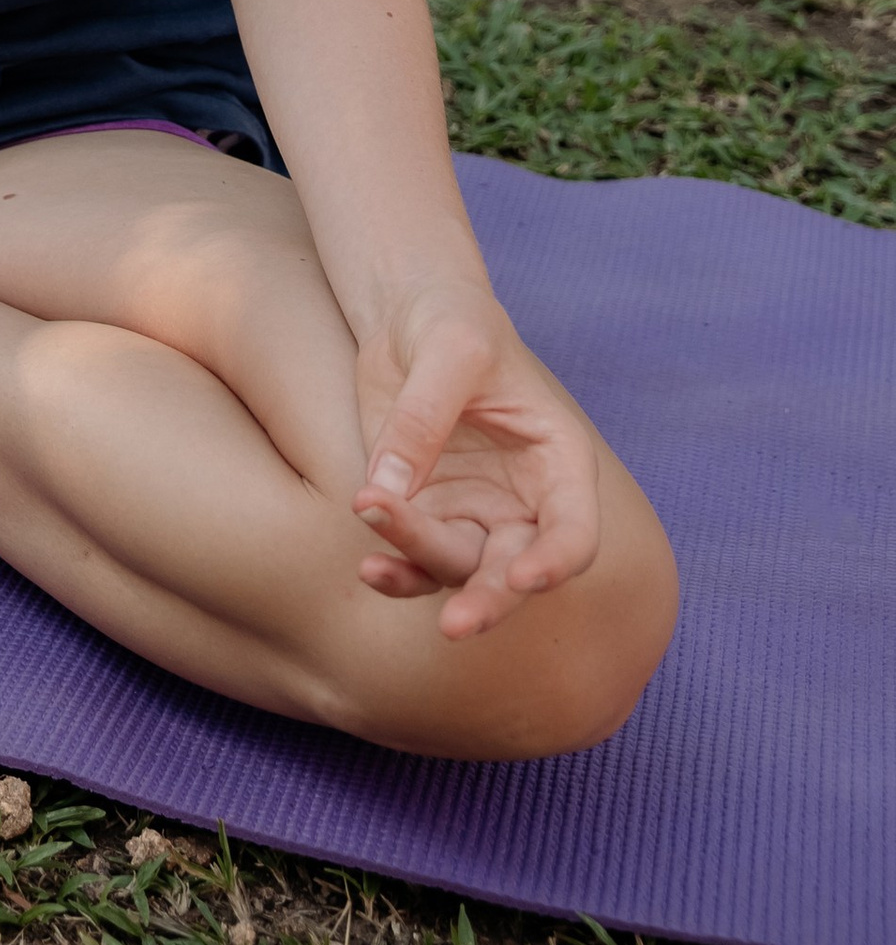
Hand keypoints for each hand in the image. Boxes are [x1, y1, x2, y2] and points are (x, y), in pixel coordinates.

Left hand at [351, 282, 603, 639]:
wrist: (409, 317)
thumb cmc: (451, 321)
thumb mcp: (449, 349)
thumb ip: (424, 415)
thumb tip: (388, 490)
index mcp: (558, 463)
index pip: (574, 531)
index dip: (555, 561)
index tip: (522, 578)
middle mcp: (523, 502)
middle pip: (515, 569)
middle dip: (488, 601)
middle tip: (454, 626)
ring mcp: (474, 514)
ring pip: (458, 567)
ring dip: (421, 569)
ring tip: (374, 563)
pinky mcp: (425, 514)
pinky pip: (414, 559)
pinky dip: (395, 570)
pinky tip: (370, 569)